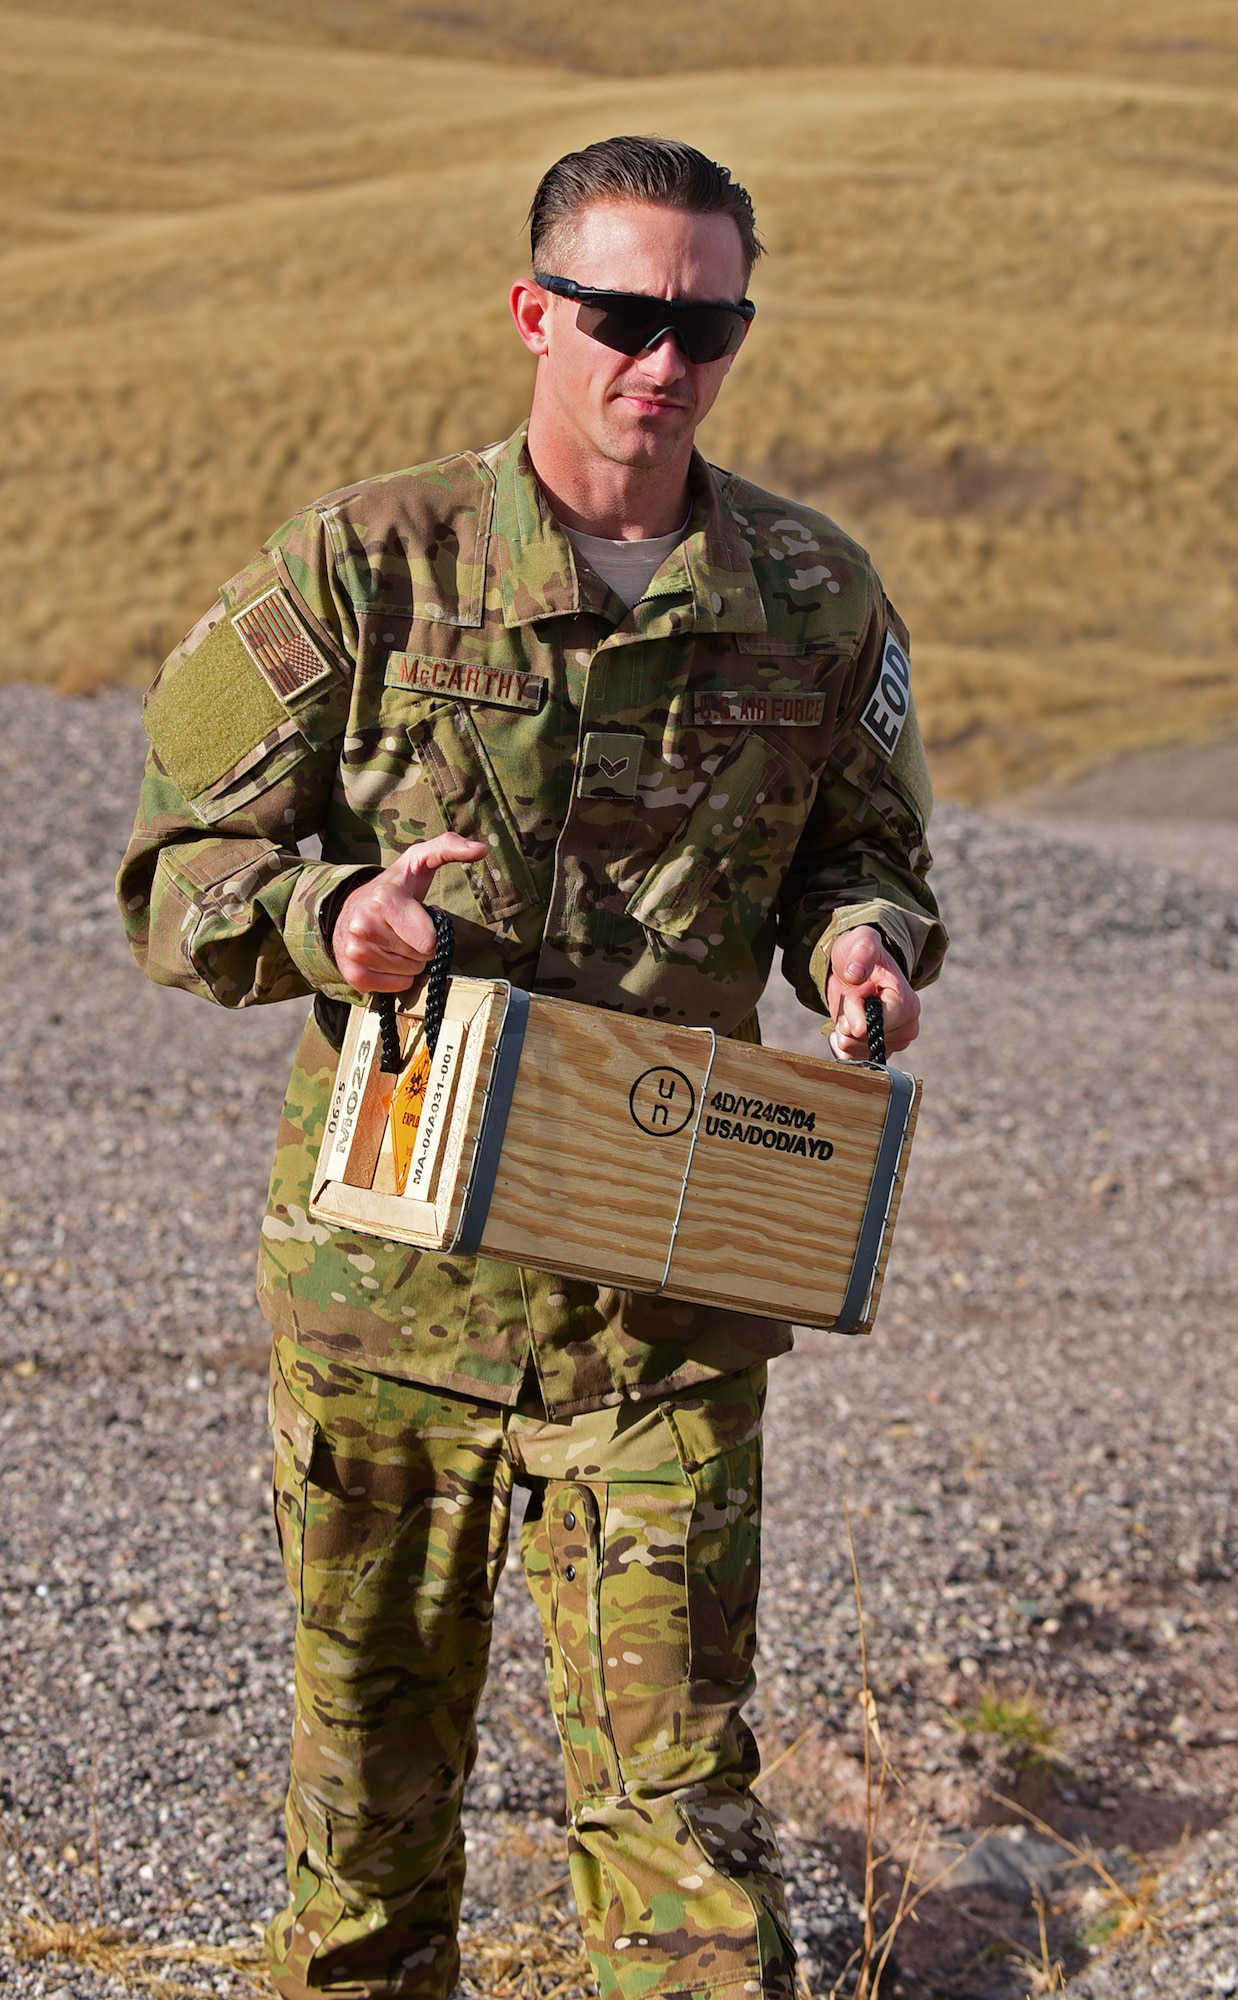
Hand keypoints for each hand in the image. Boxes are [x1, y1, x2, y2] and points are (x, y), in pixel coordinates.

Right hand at [331, 833, 487, 991]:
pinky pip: (394, 987)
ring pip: (408, 974)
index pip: (429, 942)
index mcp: (383, 900)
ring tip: (395, 940)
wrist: (349, 908)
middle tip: (406, 930)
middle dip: (420, 947)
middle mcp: (364, 926)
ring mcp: (355, 951)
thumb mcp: (419, 860)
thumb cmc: (395, 886)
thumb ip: (449, 847)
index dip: (433, 933)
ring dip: (408, 960)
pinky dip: (396, 977)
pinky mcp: (352, 974)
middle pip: (420, 959)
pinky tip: (386, 956)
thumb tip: (481, 849)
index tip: (420, 918)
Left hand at [825, 925, 919, 1061]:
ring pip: (854, 1049)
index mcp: (908, 1004)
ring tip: (851, 1008)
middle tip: (854, 996)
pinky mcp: (876, 1052)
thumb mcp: (862, 942)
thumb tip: (855, 973)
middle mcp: (905, 1029)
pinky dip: (839, 1043)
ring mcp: (892, 1044)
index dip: (856, 1009)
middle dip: (848, 1016)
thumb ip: (862, 952)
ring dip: (842, 1028)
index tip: (857, 989)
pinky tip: (842, 1023)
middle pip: (862, 1038)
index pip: (878, 1022)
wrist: (855, 968)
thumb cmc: (861, 954)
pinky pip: (850, 1059)